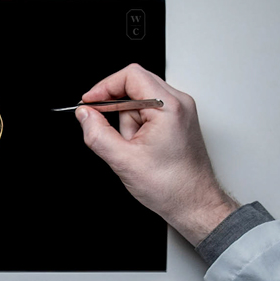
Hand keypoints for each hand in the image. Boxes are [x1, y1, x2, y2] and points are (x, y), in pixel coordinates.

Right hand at [76, 64, 238, 245]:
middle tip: (106, 129)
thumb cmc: (170, 186)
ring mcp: (181, 111)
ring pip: (141, 101)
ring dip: (129, 122)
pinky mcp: (179, 121)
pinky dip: (139, 127)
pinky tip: (141, 148)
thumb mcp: (124, 161)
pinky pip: (150, 112)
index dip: (105, 87)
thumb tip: (85, 115)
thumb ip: (98, 134)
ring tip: (135, 149)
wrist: (194, 204)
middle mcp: (179, 103)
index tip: (90, 103)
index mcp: (169, 107)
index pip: (130, 76)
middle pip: (135, 85)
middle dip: (116, 108)